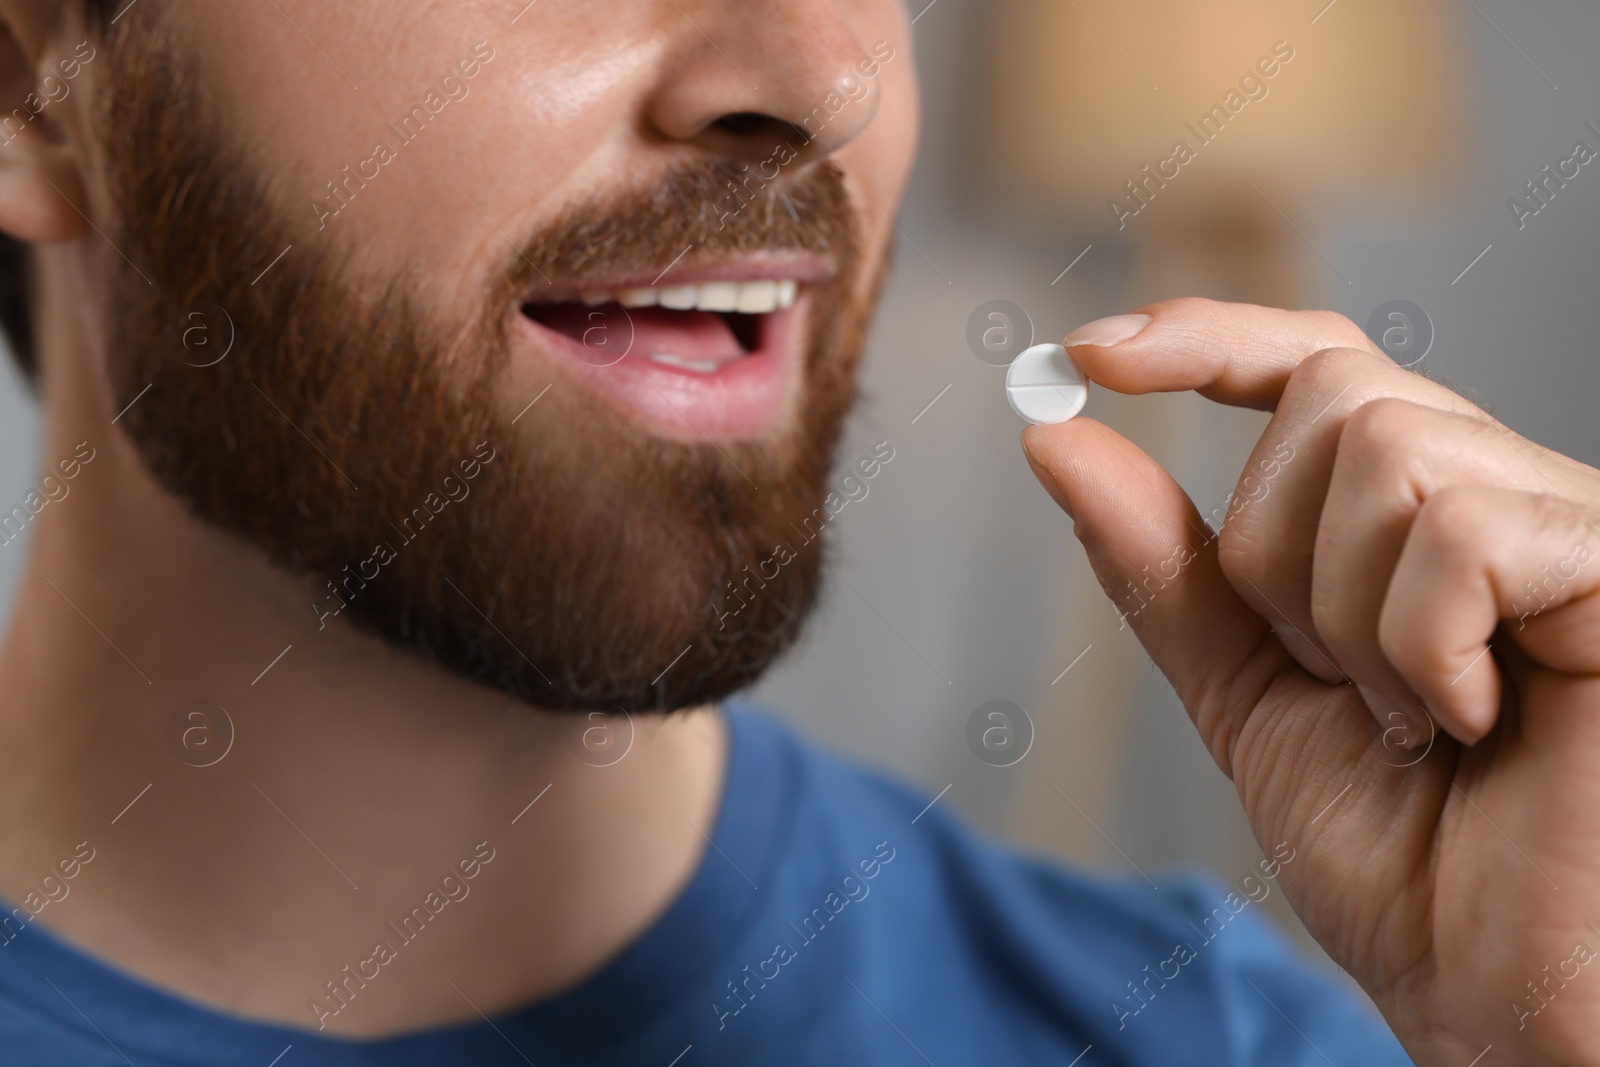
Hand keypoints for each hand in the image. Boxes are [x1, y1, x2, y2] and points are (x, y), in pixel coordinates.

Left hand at [1022, 298, 1599, 1066]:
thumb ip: (1166, 572)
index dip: (1208, 338)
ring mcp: (1572, 524)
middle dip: (1276, 552)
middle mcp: (1507, 496)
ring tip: (1414, 718)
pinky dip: (1419, 641)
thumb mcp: (1249, 698)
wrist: (1505, 999)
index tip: (1086, 357)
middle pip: (1337, 391)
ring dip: (1345, 614)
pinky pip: (1460, 528)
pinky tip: (1473, 719)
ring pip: (1385, 448)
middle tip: (1333, 678)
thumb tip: (1056, 441)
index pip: (1321, 364)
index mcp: (1424, 522)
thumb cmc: (1410, 863)